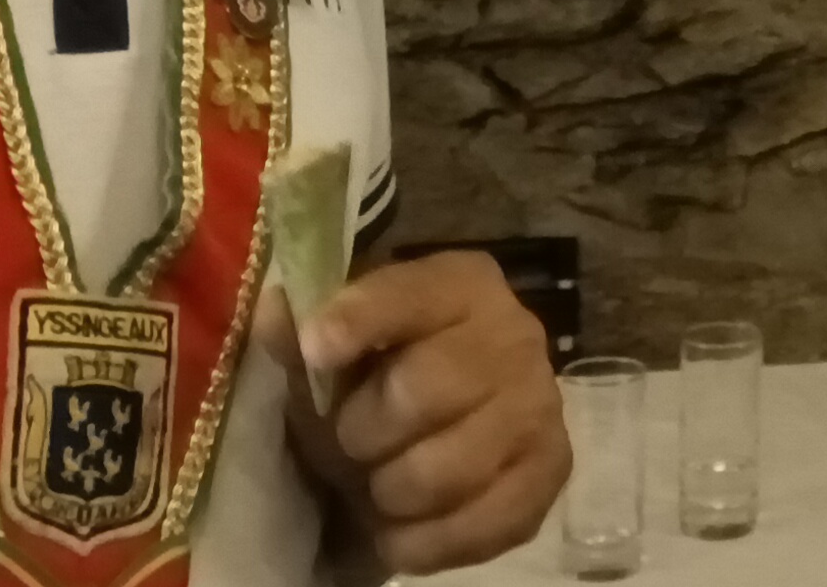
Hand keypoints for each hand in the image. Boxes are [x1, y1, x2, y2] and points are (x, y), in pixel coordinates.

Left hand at [272, 250, 566, 575]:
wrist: (442, 426)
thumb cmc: (376, 378)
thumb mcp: (335, 349)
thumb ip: (301, 333)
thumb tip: (275, 314)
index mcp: (462, 283)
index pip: (411, 294)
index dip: (362, 318)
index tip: (317, 347)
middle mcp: (515, 333)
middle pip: (424, 390)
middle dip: (363, 432)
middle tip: (350, 445)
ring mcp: (541, 404)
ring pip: (445, 470)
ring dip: (390, 492)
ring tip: (378, 486)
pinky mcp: (551, 471)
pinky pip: (478, 525)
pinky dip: (423, 542)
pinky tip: (401, 528)